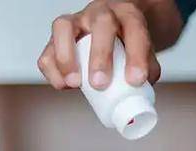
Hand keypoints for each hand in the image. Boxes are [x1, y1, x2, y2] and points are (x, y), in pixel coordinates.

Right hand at [38, 0, 160, 89]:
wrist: (113, 30)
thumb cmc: (127, 43)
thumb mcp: (145, 53)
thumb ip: (147, 70)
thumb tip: (140, 92)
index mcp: (127, 15)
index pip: (135, 29)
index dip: (136, 55)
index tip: (136, 81)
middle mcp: (100, 13)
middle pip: (101, 23)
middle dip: (99, 55)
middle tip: (100, 83)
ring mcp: (76, 22)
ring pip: (64, 27)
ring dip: (66, 57)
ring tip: (74, 84)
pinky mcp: (57, 38)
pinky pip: (47, 50)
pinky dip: (52, 69)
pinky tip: (62, 85)